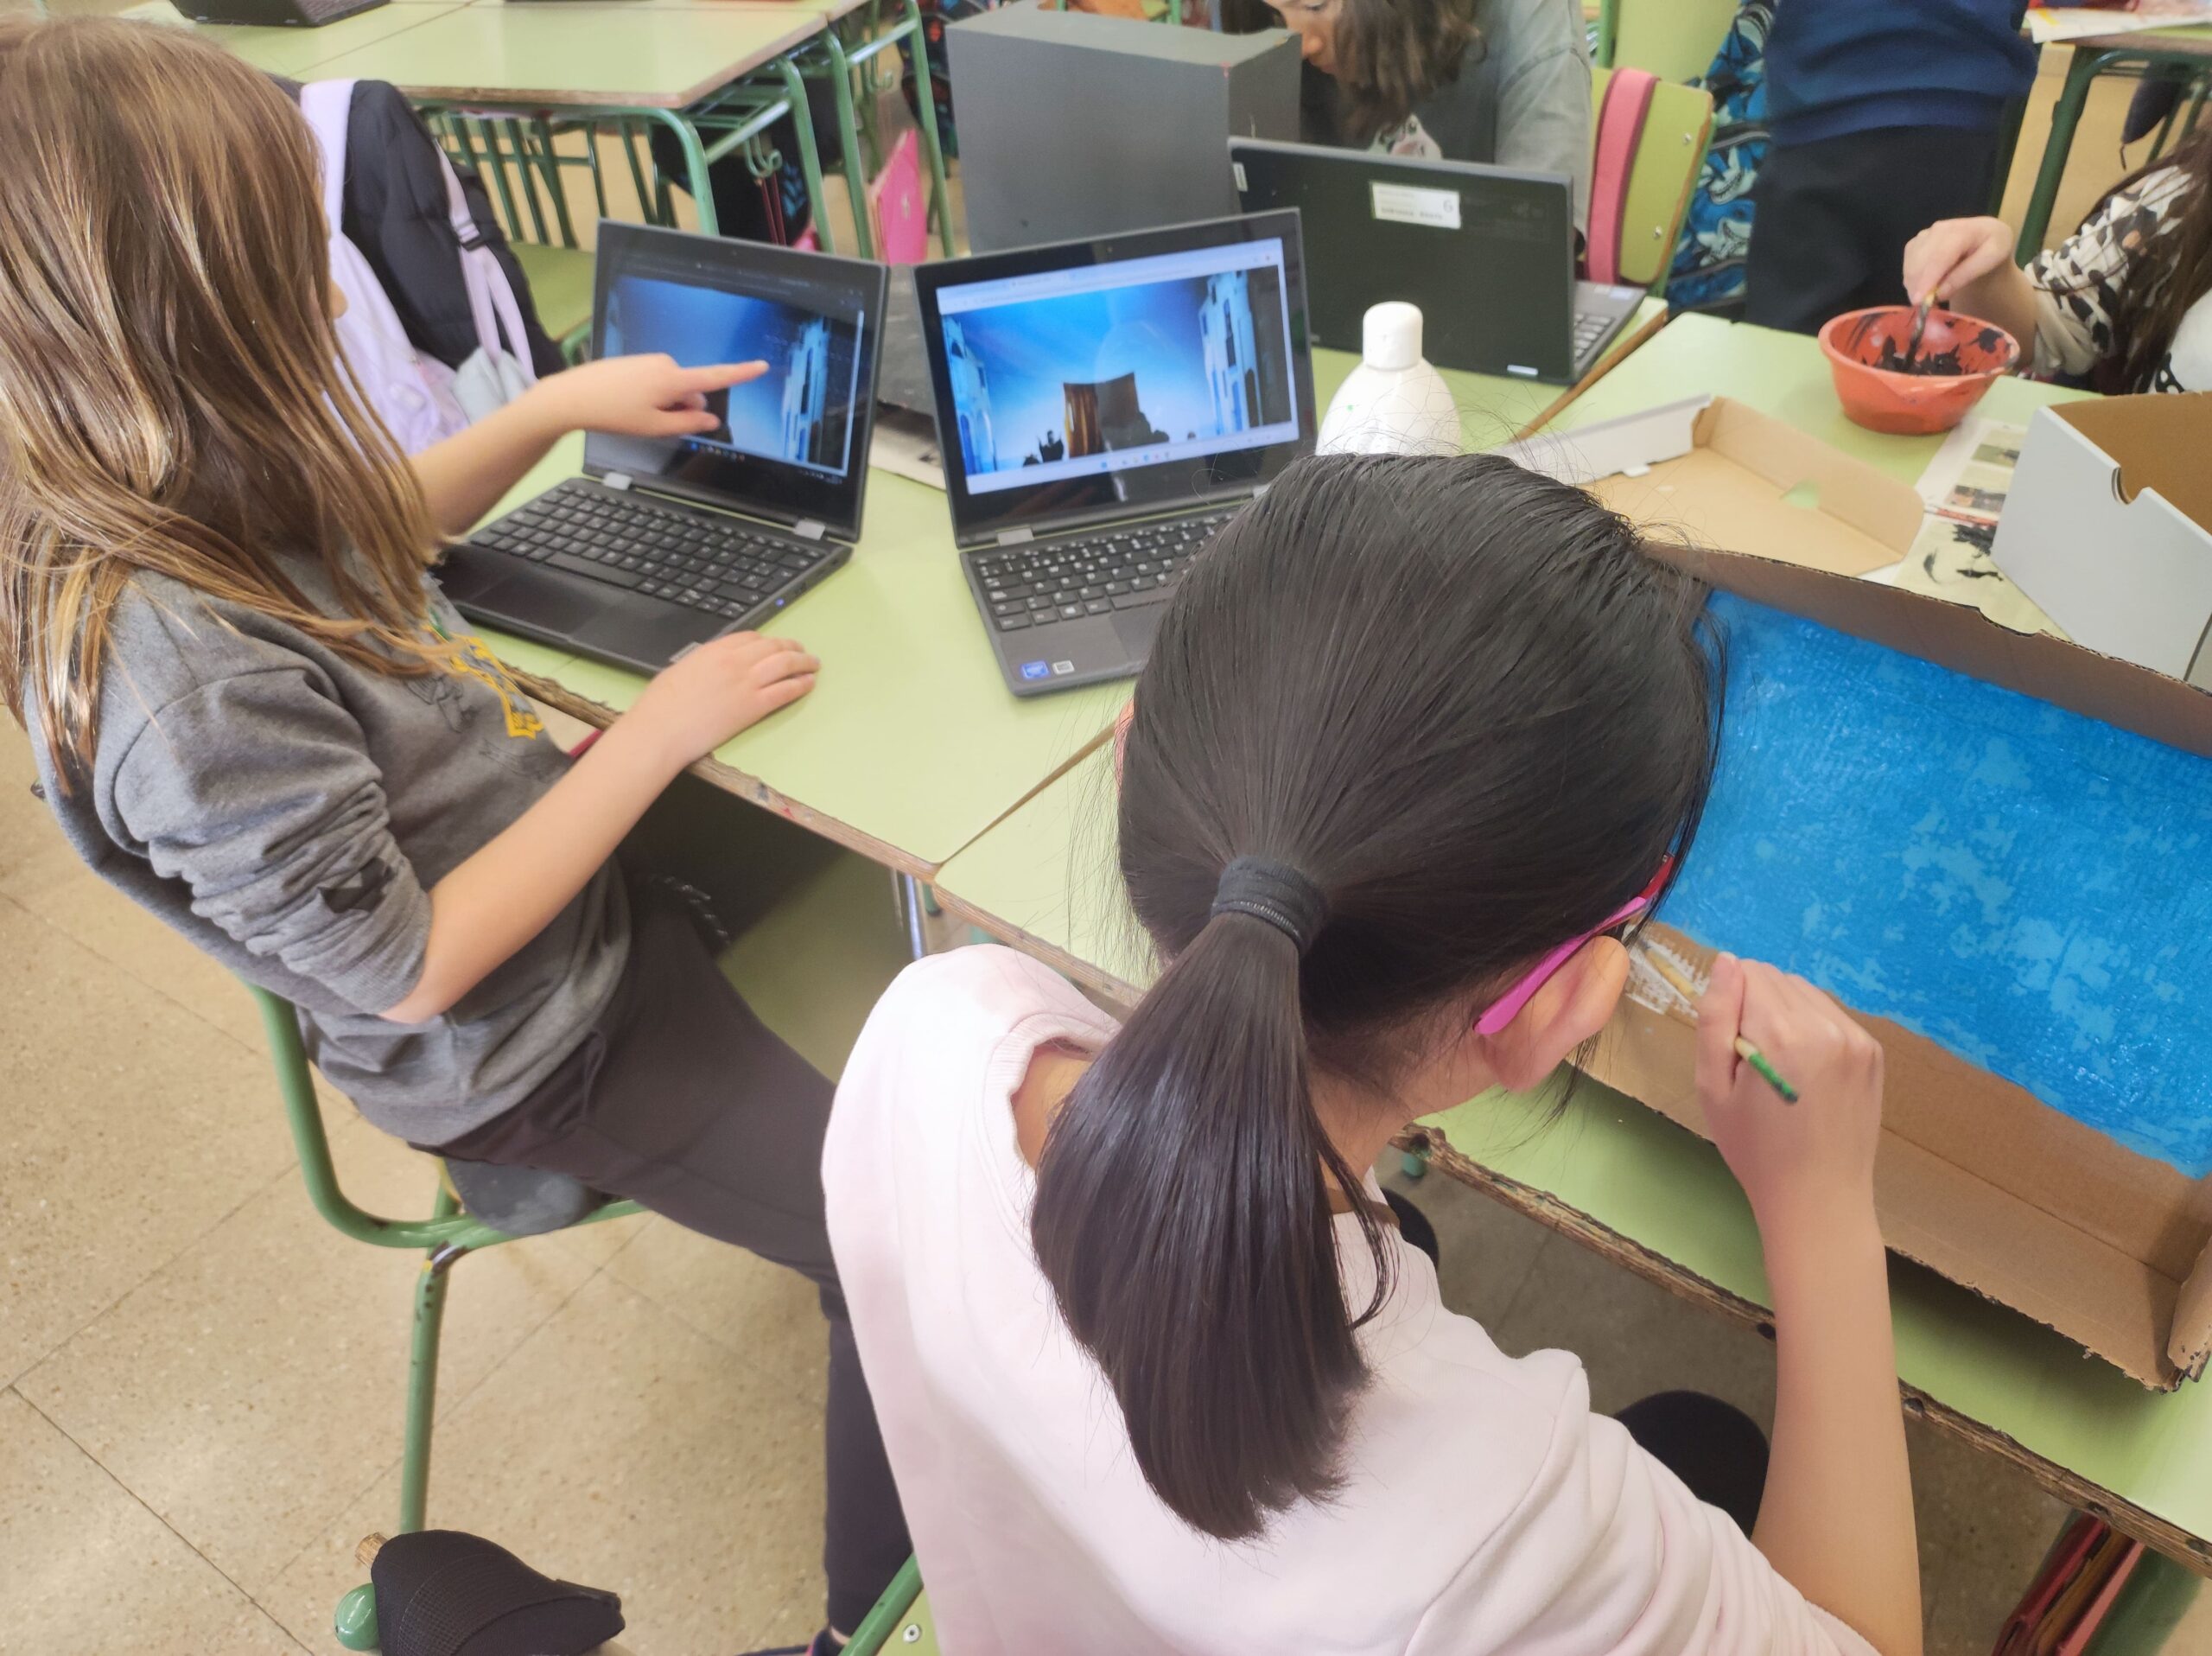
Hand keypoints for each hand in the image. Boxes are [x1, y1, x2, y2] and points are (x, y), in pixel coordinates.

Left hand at [529, 354, 768, 440]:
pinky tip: (628, 403)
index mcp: (673, 379)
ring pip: (673, 388)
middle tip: (654, 422)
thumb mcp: (655, 427)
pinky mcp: (637, 362)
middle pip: (691, 390)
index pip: (715, 377)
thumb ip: (688, 423)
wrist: (573, 396)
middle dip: (683, 407)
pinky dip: (651, 395)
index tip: (761, 365)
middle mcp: (665, 364)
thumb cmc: (614, 413)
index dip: (740, 373)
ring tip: (635, 413)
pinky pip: (657, 381)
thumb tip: (711, 419)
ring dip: (664, 403)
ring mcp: (649, 361)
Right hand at [620, 632, 818, 770]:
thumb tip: (710, 669)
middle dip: (790, 647)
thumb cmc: (661, 705)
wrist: (662, 729)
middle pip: (772, 647)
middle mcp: (734, 661)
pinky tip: (809, 683)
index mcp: (714, 650)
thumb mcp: (680, 670)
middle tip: (801, 651)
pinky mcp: (754, 706)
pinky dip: (801, 685)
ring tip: (813, 664)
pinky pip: (785, 690)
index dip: (766, 641)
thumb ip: (702, 665)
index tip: (773, 645)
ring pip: (784, 664)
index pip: (750, 638)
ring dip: (803, 662)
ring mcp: (746, 683)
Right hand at [1697, 954, 1883, 1237]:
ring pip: (1804, 993)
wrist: (1819, 1198)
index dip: (1729, 1002)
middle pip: (1776, 977)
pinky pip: (1830, 1014)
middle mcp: (1825, 1025)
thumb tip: (1725, 961)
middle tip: (1753, 1062)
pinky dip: (1811, 1029)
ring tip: (1781, 1067)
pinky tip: (1807, 1072)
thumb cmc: (1754, 1149)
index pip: (1747, 972)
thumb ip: (1714, 1017)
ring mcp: (1856, 1037)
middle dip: (1755, 1005)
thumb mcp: (1713, 1086)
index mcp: (1781, 1033)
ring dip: (1784, 1014)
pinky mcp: (1873, 1051)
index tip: (1730, 1045)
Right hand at [1901, 216, 2014, 307]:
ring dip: (1915, 285)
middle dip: (1918, 286)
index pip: (1939, 256)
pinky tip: (1925, 286)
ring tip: (1929, 297)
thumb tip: (1938, 293)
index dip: (1927, 279)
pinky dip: (1912, 280)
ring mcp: (1925, 235)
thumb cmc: (1992, 247)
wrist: (1985, 235)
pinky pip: (1907, 265)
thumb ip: (1967, 274)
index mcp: (1963, 230)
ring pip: (1911, 264)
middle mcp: (1939, 229)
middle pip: (1920, 261)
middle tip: (1925, 307)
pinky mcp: (1916, 243)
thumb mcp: (1991, 259)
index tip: (1918, 301)